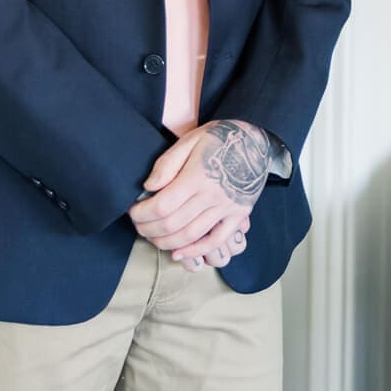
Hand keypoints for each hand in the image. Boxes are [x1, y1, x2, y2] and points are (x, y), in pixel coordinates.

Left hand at [130, 119, 268, 269]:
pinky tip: (178, 253)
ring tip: (152, 237)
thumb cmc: (221, 137)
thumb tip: (149, 186)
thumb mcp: (191, 139)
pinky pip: (216, 240)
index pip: (162, 205)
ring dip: (165, 241)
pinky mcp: (238, 215)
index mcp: (198, 176)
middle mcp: (213, 195)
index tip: (133, 211)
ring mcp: (227, 207)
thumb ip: (167, 163)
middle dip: (147, 228)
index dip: (141, 213)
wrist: (257, 139)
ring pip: (190, 235)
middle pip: (172, 224)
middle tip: (138, 225)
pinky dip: (195, 251)